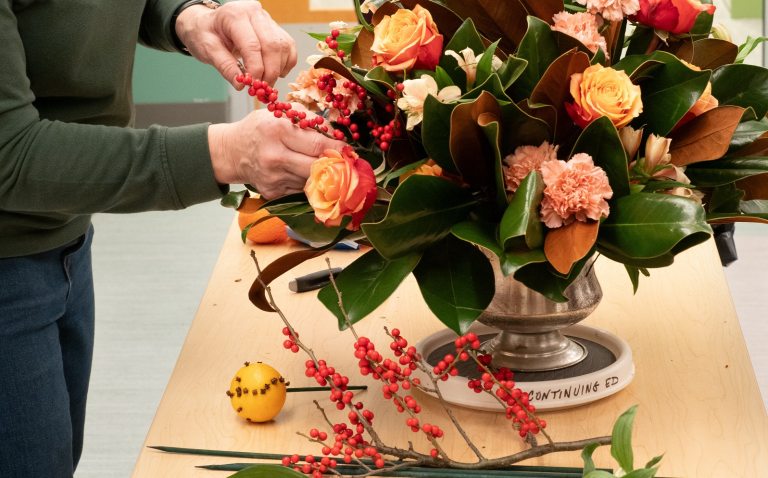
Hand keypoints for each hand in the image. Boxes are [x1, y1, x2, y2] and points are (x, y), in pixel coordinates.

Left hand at [175, 1, 296, 86]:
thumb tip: (241, 84)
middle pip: (273, 45)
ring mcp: (268, 19)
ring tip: (265, 81)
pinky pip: (289, 47)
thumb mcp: (207, 50)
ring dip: (278, 69)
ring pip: (284, 47)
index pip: (253, 45)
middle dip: (270, 72)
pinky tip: (274, 71)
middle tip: (261, 89)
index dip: (256, 69)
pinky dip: (285, 63)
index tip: (252, 86)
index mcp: (236, 15)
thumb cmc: (206, 34)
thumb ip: (225, 66)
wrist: (209, 24)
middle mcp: (255, 13)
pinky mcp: (276, 28)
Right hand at [208, 109, 346, 198]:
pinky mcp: (273, 193)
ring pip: (311, 180)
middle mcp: (275, 156)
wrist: (232, 152)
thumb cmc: (260, 129)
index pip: (317, 144)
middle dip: (334, 165)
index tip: (349, 151)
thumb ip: (309, 120)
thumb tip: (335, 133)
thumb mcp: (280, 114)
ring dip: (321, 175)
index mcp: (278, 131)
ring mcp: (273, 178)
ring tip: (324, 166)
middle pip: (317, 167)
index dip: (337, 149)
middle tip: (345, 162)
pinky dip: (306, 182)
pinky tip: (303, 173)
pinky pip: (301, 189)